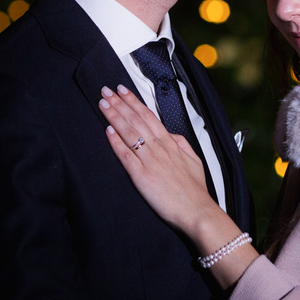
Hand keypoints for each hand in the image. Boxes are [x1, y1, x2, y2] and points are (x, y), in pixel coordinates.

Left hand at [100, 85, 217, 235]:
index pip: (148, 116)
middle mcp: (159, 148)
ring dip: (114, 116)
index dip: (134, 102)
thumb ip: (181, 144)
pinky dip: (116, 142)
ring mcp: (149, 161)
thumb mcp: (194, 159)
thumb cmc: (195, 189)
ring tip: (103, 103)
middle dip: (119, 103)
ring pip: (129, 133)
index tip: (122, 90)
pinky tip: (107, 130)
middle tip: (105, 90)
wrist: (196, 210)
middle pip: (136, 120)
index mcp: (170, 143)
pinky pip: (125, 155)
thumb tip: (169, 134)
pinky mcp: (141, 176)